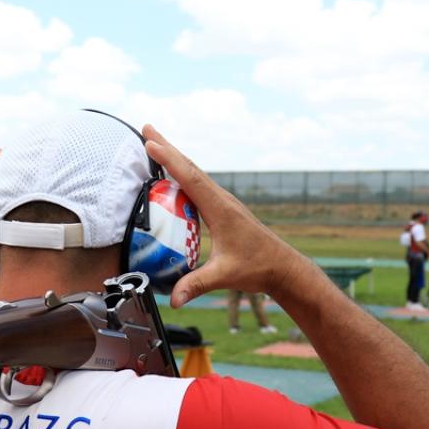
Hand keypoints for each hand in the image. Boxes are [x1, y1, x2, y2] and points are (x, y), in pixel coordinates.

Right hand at [142, 125, 308, 307]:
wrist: (282, 266)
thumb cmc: (257, 267)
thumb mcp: (225, 276)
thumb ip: (197, 285)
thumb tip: (173, 300)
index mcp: (220, 209)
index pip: (190, 178)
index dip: (169, 159)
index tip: (151, 142)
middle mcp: (222, 199)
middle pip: (190, 167)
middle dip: (167, 147)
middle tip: (146, 128)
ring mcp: (223, 202)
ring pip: (194, 173)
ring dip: (174, 156)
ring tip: (155, 143)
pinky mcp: (223, 208)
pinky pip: (198, 184)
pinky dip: (182, 172)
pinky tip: (174, 174)